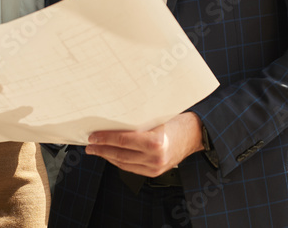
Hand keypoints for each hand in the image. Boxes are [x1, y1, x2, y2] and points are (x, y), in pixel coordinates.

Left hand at [84, 111, 203, 176]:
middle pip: (120, 154)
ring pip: (123, 164)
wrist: (197, 133)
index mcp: (155, 141)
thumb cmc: (178, 120)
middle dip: (101, 149)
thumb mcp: (158, 116)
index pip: (123, 140)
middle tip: (89, 144)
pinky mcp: (155, 172)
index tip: (93, 135)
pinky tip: (112, 156)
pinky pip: (132, 168)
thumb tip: (113, 118)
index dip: (105, 138)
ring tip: (97, 150)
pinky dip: (119, 162)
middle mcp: (155, 157)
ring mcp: (155, 167)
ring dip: (108, 157)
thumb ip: (138, 120)